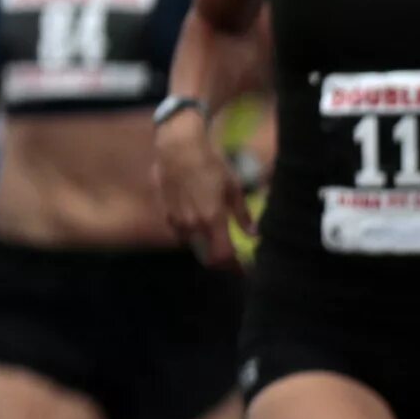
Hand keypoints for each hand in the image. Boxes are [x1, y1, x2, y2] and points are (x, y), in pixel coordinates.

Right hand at [154, 110, 249, 270]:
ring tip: (217, 242)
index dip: (235, 267)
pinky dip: (192, 236)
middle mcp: (193, 225)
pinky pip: (181, 233)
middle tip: (232, 259)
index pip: (223, 256)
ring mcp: (177, 220)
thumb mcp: (233, 188)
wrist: (178, 148)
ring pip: (193, 246)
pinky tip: (200, 226)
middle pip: (207, 256)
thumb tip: (254, 234)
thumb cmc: (210, 164)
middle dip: (221, 262)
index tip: (244, 270)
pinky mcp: (166, 213)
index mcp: (212, 220)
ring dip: (206, 248)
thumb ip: (242, 215)